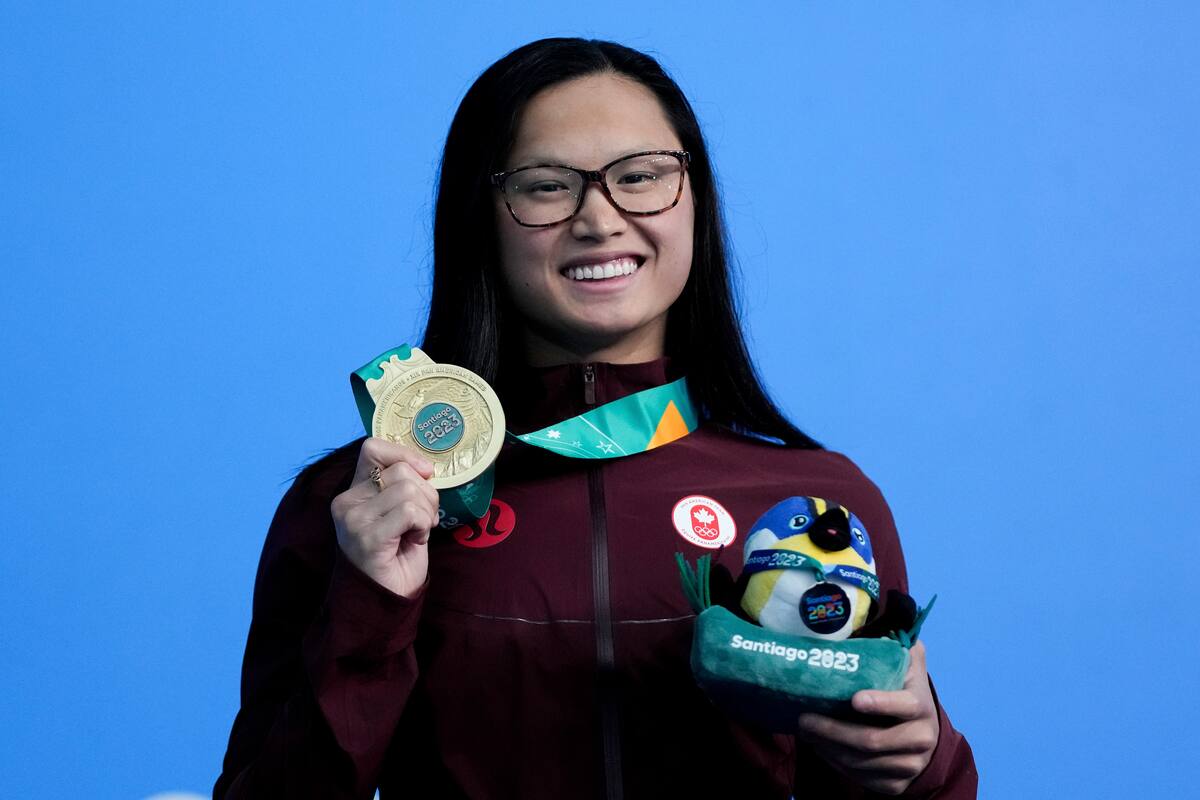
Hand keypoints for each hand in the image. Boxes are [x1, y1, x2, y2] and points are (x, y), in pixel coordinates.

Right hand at [330, 437, 439, 597]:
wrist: (385, 600)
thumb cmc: (396, 555)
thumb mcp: (399, 512)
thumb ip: (404, 485)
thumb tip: (424, 465)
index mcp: (353, 492)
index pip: (373, 448)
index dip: (405, 454)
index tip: (425, 473)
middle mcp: (346, 502)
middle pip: (401, 471)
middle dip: (427, 493)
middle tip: (424, 519)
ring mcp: (354, 519)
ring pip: (409, 490)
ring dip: (427, 512)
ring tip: (418, 531)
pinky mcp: (367, 537)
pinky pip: (411, 512)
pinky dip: (423, 525)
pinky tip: (415, 540)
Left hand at [796, 641, 938, 795]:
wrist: (924, 737)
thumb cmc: (905, 694)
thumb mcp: (909, 669)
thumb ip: (901, 647)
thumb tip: (890, 621)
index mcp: (921, 705)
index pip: (904, 705)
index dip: (880, 703)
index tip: (853, 699)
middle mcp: (920, 738)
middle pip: (871, 740)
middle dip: (833, 731)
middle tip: (804, 719)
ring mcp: (910, 765)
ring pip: (862, 763)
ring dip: (828, 749)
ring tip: (806, 732)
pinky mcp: (897, 784)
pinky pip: (862, 779)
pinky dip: (836, 765)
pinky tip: (820, 749)